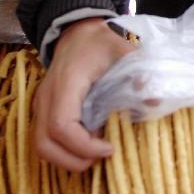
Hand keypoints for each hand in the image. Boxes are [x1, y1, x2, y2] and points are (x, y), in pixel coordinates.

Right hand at [33, 18, 133, 171]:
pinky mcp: (43, 110)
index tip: (110, 148)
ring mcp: (41, 105)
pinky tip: (88, 143)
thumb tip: (154, 101)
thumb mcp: (122, 51)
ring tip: (94, 154)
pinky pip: (44, 138)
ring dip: (66, 158)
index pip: (61, 126)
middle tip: (102, 156)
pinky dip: (63, 149)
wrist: (77, 33)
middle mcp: (47, 97)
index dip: (83, 146)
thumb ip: (139, 73)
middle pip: (44, 143)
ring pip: (40, 145)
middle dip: (73, 159)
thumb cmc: (99, 43)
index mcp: (66, 83)